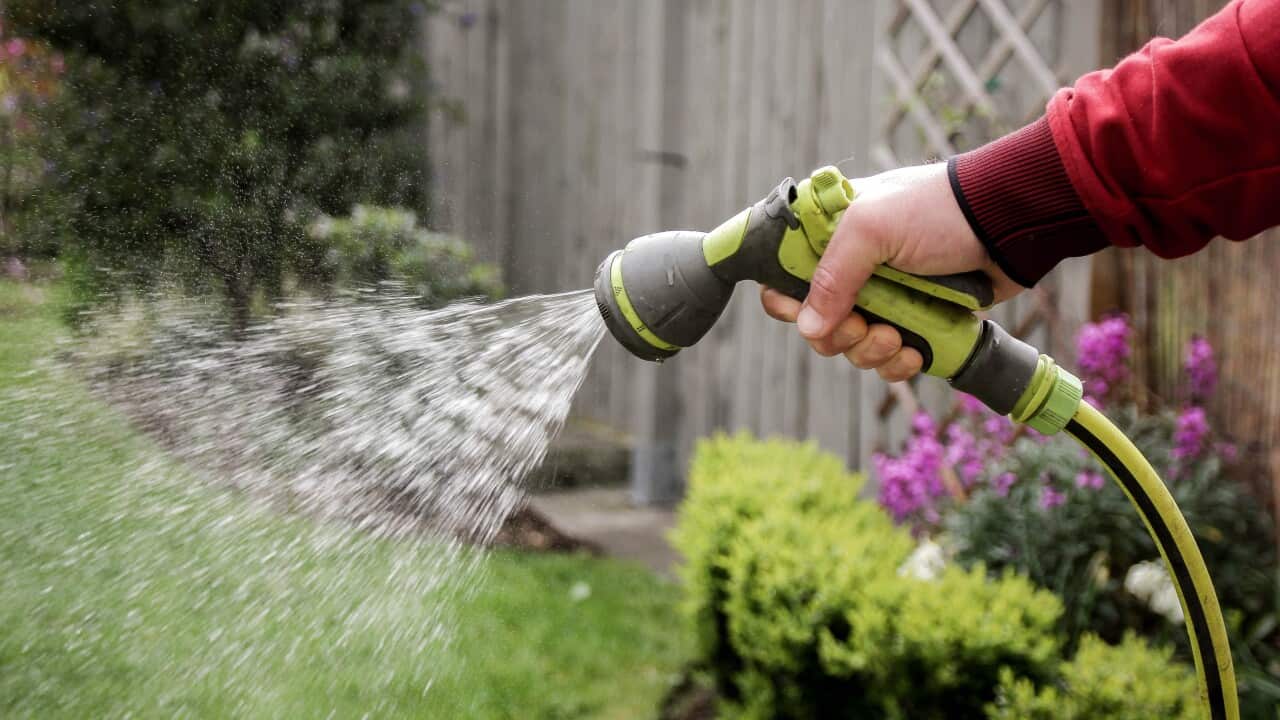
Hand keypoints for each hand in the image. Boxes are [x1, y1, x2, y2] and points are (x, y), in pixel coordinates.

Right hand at [760, 163, 1021, 381]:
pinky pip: (888, 358)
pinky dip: (897, 363)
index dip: (786, 301)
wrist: (1007, 223)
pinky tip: (915, 355)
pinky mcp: (915, 320)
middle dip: (838, 334)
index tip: (802, 313)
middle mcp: (852, 268)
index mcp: (831, 235)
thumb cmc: (936, 211)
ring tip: (898, 338)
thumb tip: (809, 329)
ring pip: (852, 346)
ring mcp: (884, 296)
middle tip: (865, 325)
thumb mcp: (872, 230)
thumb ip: (833, 276)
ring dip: (870, 352)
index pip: (784, 275)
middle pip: (817, 322)